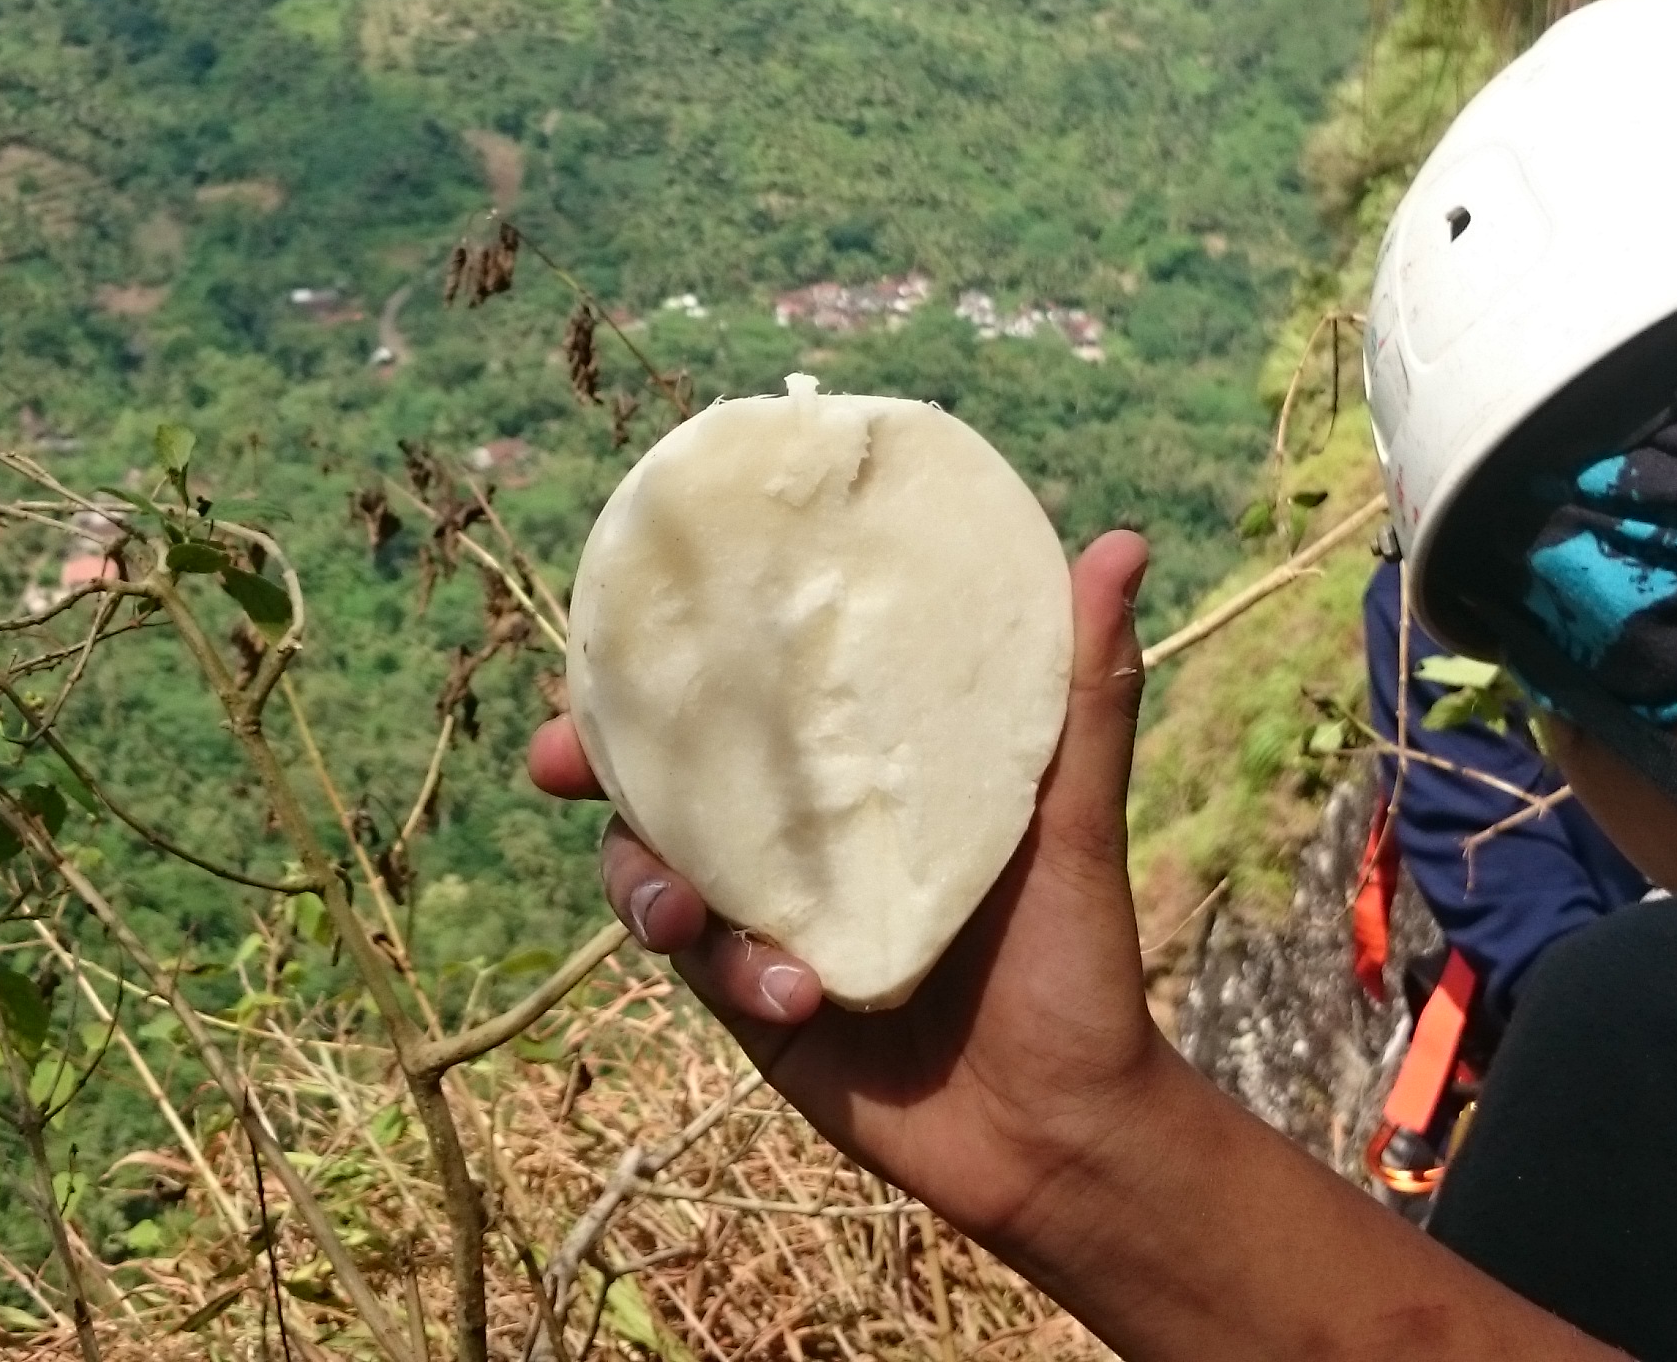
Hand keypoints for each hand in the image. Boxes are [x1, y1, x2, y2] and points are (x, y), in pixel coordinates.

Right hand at [524, 530, 1169, 1243]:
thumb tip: (1123, 543)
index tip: (613, 634)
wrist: (1065, 1132)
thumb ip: (1086, 692)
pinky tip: (794, 993)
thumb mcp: (1077, 816)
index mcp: (858, 773)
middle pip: (664, 775)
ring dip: (645, 882)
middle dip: (594, 762)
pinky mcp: (754, 1004)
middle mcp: (799, 836)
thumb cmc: (1078, 959)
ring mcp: (768, 920)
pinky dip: (730, 970)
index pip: (750, 697)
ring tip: (681, 914)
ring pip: (653, 873)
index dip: (671, 663)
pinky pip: (702, 967)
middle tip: (553, 760)